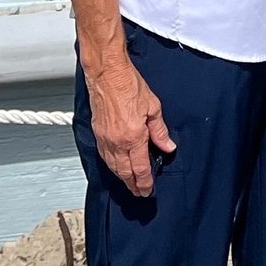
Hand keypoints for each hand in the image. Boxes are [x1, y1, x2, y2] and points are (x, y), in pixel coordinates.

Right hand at [85, 59, 174, 196]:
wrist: (107, 73)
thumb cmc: (128, 84)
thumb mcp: (153, 107)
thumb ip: (160, 130)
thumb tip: (168, 146)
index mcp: (133, 137)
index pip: (140, 169)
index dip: (145, 183)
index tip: (148, 190)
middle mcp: (117, 142)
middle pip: (125, 172)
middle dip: (133, 185)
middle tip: (139, 192)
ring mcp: (105, 138)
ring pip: (113, 166)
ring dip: (122, 177)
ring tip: (129, 183)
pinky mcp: (98, 132)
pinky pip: (105, 156)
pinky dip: (111, 165)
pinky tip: (116, 165)